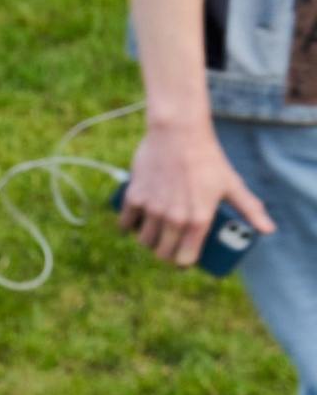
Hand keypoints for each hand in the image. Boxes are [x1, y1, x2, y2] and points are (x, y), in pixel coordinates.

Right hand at [117, 114, 272, 268]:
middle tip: (170, 244)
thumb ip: (250, 209)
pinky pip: (126, 223)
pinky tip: (136, 220)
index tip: (184, 258)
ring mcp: (152, 209)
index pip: (185, 259)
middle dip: (166, 253)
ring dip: (148, 240)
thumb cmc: (208, 158)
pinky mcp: (134, 198)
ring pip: (144, 241)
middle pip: (162, 254)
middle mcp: (174, 219)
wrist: (179, 132)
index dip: (184, 262)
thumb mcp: (231, 184)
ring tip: (155, 230)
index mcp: (198, 220)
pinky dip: (129, 224)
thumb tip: (268, 230)